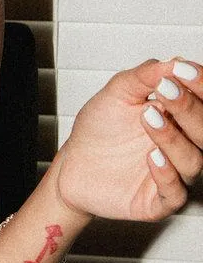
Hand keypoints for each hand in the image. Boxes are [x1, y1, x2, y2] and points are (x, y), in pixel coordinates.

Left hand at [54, 58, 201, 221]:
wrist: (72, 164)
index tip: (184, 70)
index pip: (202, 101)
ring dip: (173, 138)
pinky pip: (174, 192)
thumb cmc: (98, 128)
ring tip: (148, 118)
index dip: (199, 85)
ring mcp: (174, 172)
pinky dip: (166, 174)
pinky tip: (151, 157)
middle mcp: (182, 144)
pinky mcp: (159, 200)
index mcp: (178, 117)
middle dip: (189, 108)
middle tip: (167, 90)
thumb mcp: (116, 93)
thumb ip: (144, 77)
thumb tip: (174, 62)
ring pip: (193, 160)